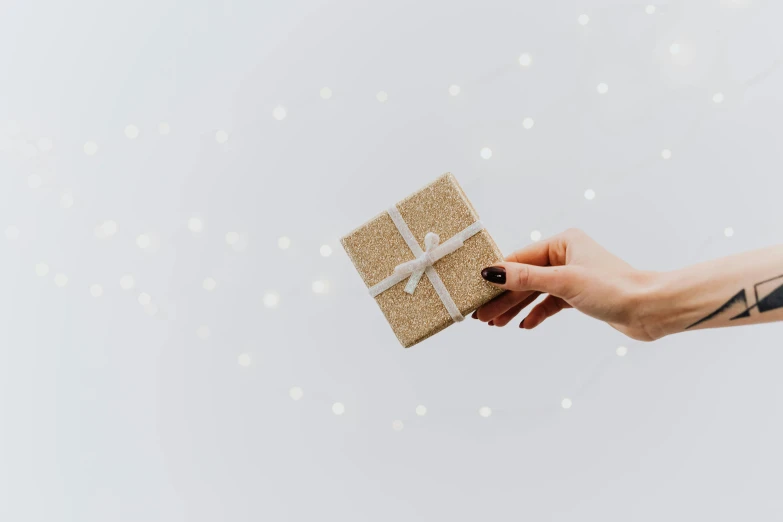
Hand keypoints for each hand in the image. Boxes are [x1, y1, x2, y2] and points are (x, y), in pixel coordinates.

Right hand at [474, 228, 657, 340]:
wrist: (650, 309)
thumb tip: (492, 272)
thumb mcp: (564, 282)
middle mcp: (566, 256)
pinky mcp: (579, 295)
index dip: (497, 276)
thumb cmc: (614, 288)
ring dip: (515, 308)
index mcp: (563, 242)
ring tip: (495, 324)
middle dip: (503, 298)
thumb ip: (526, 278)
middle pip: (524, 278)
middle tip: (481, 316)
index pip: (519, 259)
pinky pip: (549, 303)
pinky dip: (537, 313)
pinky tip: (524, 325)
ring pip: (535, 292)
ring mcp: (572, 276)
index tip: (475, 290)